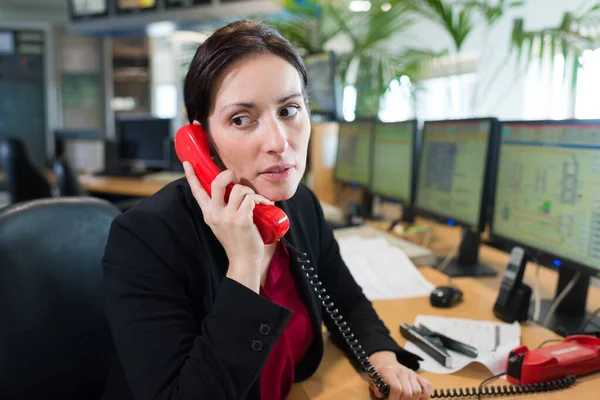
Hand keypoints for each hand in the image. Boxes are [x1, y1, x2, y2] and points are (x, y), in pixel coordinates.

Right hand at [183, 162, 272, 291]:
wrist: (244, 261)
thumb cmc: (238, 241)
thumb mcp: (223, 224)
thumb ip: (223, 209)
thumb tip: (234, 189)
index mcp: (208, 214)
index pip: (197, 191)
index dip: (191, 176)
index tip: (187, 163)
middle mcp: (215, 214)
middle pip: (217, 182)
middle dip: (228, 174)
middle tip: (236, 179)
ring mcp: (227, 217)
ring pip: (239, 189)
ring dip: (250, 191)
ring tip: (255, 200)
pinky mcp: (241, 220)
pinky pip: (251, 199)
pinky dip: (261, 199)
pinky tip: (265, 205)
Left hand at [368, 351, 431, 399]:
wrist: (385, 363)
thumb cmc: (380, 374)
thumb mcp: (374, 380)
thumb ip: (376, 387)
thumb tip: (380, 394)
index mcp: (389, 372)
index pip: (396, 388)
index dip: (394, 399)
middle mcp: (401, 371)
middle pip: (408, 392)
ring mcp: (411, 373)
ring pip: (417, 391)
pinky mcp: (418, 376)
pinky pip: (427, 385)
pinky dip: (425, 395)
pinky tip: (417, 398)